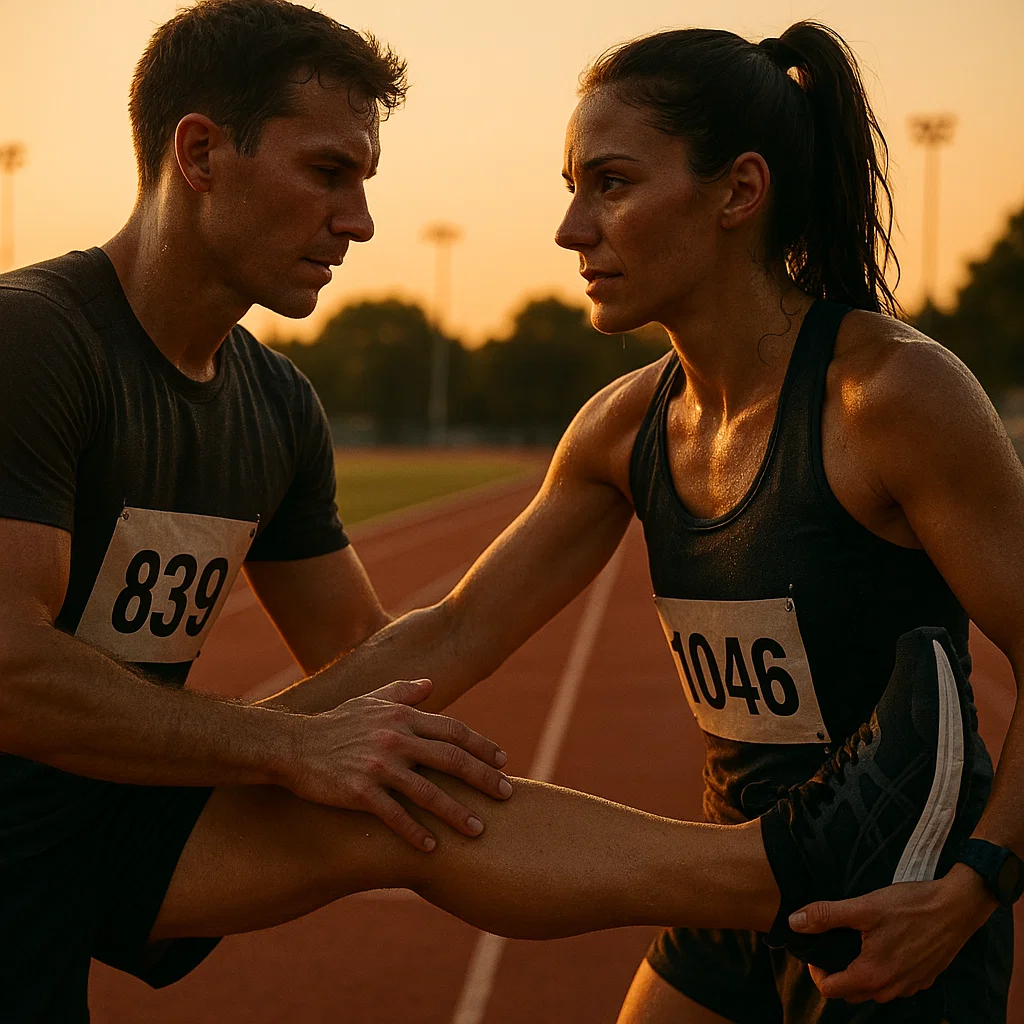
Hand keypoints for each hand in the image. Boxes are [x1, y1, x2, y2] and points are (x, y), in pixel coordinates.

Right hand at [288, 678, 511, 850]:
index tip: (503, 762)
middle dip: (483, 778)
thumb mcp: (369, 701)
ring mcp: (378, 765)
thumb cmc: (335, 724)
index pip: (453, 730)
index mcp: (402, 716)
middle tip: (508, 795)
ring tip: (479, 830)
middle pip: (451, 758)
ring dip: (457, 812)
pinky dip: (416, 833)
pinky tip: (432, 848)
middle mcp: (395, 738)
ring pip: (428, 791)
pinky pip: (395, 815)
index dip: (481, 746)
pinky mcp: (359, 792)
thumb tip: (430, 685)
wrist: (292, 745)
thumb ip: (402, 691)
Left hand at [789, 865, 998, 1002]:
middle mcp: (891, 989)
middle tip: (832, 946)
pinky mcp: (924, 978)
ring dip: (860, 974)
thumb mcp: (863, 907)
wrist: (957, 907)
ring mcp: (910, 986)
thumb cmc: (910, 906)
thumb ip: (826, 916)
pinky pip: (895, 983)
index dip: (817, 972)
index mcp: (872, 975)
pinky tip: (883, 945)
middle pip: (851, 993)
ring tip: (855, 944)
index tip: (816, 951)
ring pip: (874, 991)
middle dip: (837, 975)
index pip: (831, 990)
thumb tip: (795, 922)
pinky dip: (883, 971)